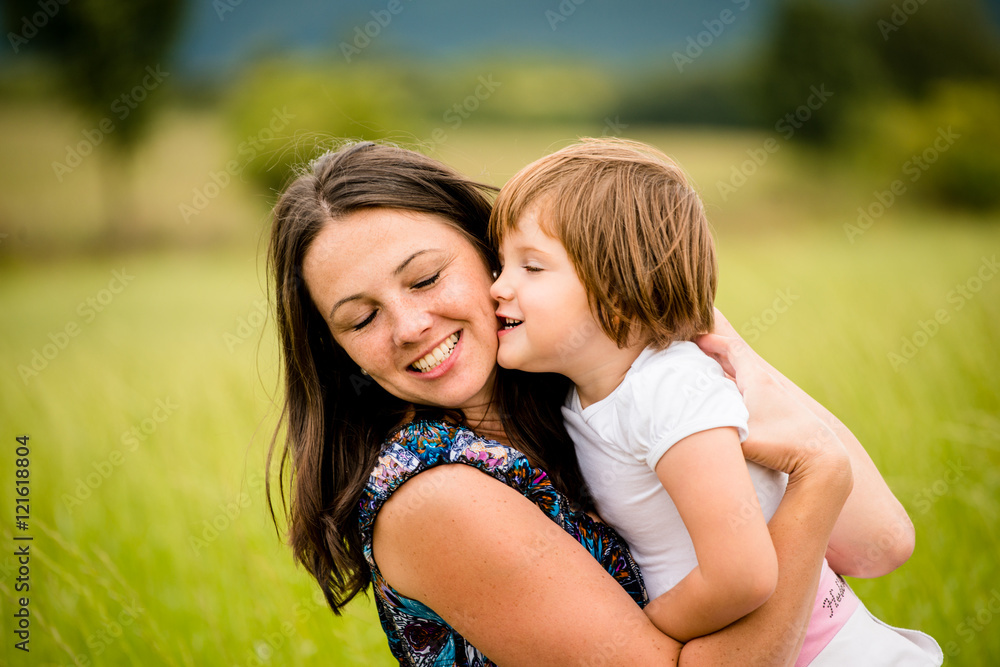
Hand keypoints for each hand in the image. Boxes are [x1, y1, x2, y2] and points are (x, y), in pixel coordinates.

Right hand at [696, 311, 851, 496]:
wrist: (821, 457)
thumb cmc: (782, 445)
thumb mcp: (742, 438)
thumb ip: (713, 435)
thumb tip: (685, 439)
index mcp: (757, 381)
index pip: (734, 349)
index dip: (713, 341)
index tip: (696, 339)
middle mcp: (768, 385)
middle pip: (739, 360)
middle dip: (716, 355)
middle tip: (695, 353)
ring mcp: (776, 398)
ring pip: (746, 377)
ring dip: (727, 373)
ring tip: (707, 375)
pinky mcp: (781, 412)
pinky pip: (752, 392)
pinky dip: (737, 390)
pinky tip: (729, 402)